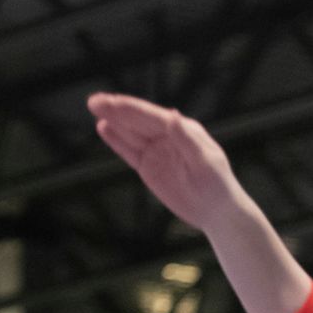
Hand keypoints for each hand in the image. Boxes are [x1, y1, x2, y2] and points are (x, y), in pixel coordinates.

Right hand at [88, 92, 242, 229]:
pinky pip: (130, 152)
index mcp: (183, 129)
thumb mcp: (205, 162)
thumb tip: (173, 115)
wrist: (217, 212)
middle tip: (94, 101)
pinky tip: (104, 128)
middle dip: (116, 110)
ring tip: (95, 108)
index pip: (152, 117)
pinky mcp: (149, 167)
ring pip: (131, 134)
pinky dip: (117, 141)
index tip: (113, 102)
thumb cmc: (218, 185)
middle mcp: (168, 136)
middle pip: (137, 121)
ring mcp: (157, 150)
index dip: (131, 109)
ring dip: (113, 121)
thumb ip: (186, 140)